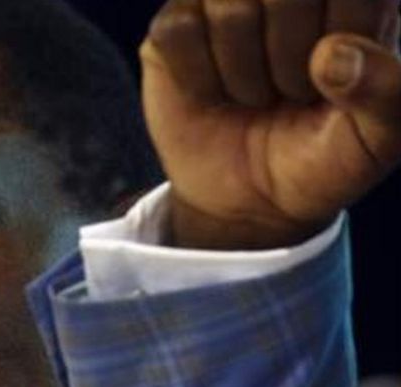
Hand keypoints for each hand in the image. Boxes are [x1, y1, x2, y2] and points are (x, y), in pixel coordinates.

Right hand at [142, 0, 400, 248]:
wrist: (250, 201)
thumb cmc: (323, 158)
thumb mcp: (378, 141)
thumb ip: (386, 94)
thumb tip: (333, 54)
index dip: (343, 39)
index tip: (340, 83)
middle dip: (289, 59)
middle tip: (293, 92)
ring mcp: (224, 1)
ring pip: (229, 6)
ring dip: (243, 72)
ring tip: (255, 95)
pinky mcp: (174, 27)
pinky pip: (177, 31)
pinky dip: (197, 77)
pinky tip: (211, 92)